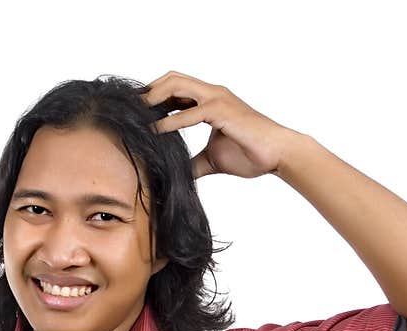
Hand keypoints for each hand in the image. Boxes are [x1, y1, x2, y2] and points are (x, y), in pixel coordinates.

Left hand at [139, 70, 299, 179]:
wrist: (277, 155)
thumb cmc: (250, 154)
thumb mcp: (212, 160)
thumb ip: (192, 163)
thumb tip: (175, 175)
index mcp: (209, 101)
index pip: (175, 88)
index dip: (153, 96)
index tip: (134, 112)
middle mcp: (212, 94)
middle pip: (172, 79)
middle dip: (148, 92)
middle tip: (129, 110)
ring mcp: (218, 99)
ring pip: (178, 85)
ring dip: (154, 99)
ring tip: (136, 115)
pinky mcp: (223, 112)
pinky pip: (191, 113)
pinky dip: (171, 121)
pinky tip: (156, 132)